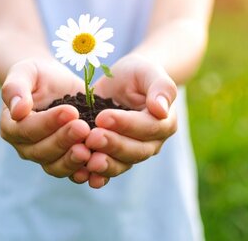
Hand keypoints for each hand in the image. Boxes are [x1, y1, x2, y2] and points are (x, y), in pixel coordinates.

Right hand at [0, 58, 92, 181]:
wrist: (57, 83)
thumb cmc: (38, 74)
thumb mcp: (25, 71)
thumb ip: (15, 88)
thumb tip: (17, 110)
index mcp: (11, 126)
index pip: (28, 130)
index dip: (48, 123)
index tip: (71, 111)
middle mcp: (26, 147)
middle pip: (42, 151)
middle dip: (64, 140)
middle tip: (84, 128)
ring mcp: (46, 157)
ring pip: (57, 166)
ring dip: (74, 160)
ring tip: (90, 149)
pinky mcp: (66, 160)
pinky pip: (74, 172)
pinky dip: (86, 172)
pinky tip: (99, 164)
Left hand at [84, 54, 177, 187]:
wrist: (120, 82)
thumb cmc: (137, 73)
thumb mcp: (148, 71)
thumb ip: (160, 88)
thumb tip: (161, 110)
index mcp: (165, 122)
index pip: (148, 127)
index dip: (126, 124)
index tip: (102, 117)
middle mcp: (152, 143)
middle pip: (136, 150)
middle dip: (113, 145)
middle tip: (91, 137)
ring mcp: (133, 152)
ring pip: (121, 164)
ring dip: (104, 164)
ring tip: (87, 159)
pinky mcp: (114, 157)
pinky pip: (107, 171)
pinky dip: (95, 175)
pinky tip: (82, 175)